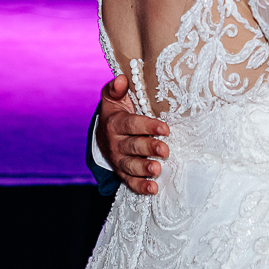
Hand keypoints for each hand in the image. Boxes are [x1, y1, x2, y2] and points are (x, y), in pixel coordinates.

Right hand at [96, 74, 170, 194]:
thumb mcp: (113, 98)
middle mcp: (115, 143)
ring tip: (157, 170)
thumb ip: (116, 88)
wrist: (103, 134)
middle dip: (149, 149)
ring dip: (144, 169)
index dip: (148, 126)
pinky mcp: (122, 172)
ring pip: (130, 166)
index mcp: (115, 123)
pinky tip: (153, 189)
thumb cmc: (116, 112)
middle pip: (133, 146)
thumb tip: (121, 78)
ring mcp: (118, 159)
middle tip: (165, 150)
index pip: (132, 125)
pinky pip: (129, 181)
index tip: (165, 128)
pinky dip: (140, 187)